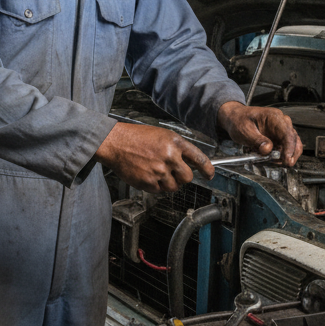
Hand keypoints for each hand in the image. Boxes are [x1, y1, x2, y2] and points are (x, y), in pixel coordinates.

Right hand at [95, 122, 213, 192]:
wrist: (115, 142)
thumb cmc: (135, 137)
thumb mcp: (161, 135)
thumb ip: (176, 148)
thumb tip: (188, 162)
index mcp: (174, 142)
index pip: (199, 158)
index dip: (207, 169)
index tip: (209, 174)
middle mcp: (169, 157)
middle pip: (188, 177)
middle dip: (183, 177)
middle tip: (174, 173)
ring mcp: (159, 171)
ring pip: (174, 187)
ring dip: (169, 183)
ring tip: (157, 172)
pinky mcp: (149, 182)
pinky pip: (159, 190)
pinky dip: (156, 186)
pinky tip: (148, 174)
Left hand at [217, 102, 301, 165]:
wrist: (236, 119)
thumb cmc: (239, 121)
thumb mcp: (244, 130)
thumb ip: (256, 140)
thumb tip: (267, 150)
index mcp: (274, 117)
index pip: (288, 133)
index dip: (289, 148)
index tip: (286, 160)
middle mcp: (282, 123)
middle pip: (294, 141)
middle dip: (289, 155)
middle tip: (279, 164)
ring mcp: (282, 131)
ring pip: (293, 146)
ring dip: (285, 157)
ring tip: (272, 162)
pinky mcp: (280, 139)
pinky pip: (286, 149)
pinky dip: (281, 156)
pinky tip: (270, 159)